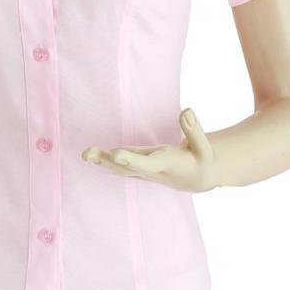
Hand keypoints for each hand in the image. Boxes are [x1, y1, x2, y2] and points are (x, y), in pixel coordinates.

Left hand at [82, 107, 220, 192]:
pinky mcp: (139, 167)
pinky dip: (106, 160)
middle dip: (108, 161)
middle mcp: (152, 171)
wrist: (197, 179)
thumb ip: (195, 130)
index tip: (116, 153)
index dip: (132, 159)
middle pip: (127, 168)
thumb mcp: (204, 148)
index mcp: (168, 166)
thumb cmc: (201, 160)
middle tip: (87, 154)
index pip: (149, 163)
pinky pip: (120, 165)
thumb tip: (185, 110)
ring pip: (120, 168)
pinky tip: (91, 154)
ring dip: (102, 160)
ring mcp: (143, 171)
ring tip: (85, 153)